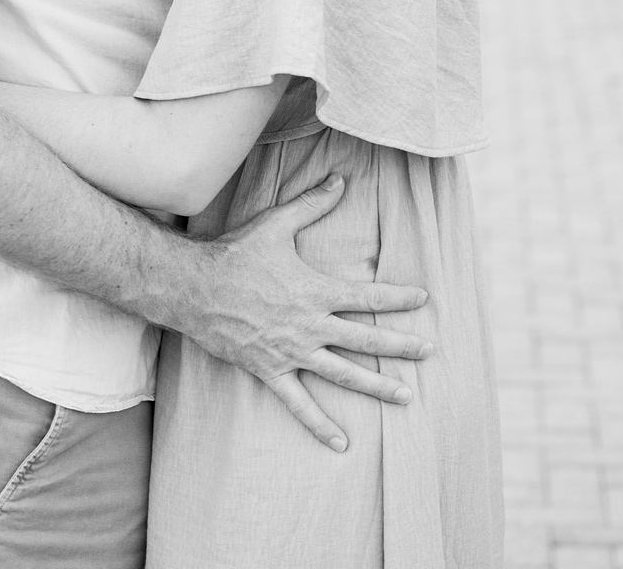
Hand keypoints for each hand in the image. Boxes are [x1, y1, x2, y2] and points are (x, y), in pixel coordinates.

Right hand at [178, 174, 432, 450]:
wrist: (192, 288)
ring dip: (376, 386)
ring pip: (343, 374)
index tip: (424, 299)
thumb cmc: (236, 253)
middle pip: (365, 340)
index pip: (369, 297)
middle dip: (400, 346)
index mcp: (317, 291)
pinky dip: (320, 425)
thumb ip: (314, 203)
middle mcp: (310, 325)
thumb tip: (342, 179)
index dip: (398, 298)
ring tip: (406, 397)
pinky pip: (299, 404)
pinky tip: (342, 444)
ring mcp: (292, 352)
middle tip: (429, 353)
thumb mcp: (278, 224)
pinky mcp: (270, 371)